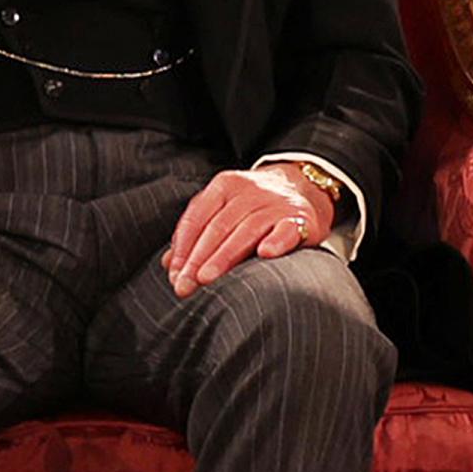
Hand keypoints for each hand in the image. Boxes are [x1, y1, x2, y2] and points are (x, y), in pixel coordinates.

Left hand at [163, 164, 333, 296]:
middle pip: (219, 226)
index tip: (174, 275)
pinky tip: (265, 254)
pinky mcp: (301, 218)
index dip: (183, 247)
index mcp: (226, 185)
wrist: (304, 188)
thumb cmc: (255, 208)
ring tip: (207, 279)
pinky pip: (288, 229)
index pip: (198, 217)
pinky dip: (277, 241)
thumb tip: (168, 265)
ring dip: (225, 256)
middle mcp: (251, 190)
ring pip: (247, 229)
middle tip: (185, 286)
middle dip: (198, 258)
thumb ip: (198, 233)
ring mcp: (277, 203)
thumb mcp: (224, 210)